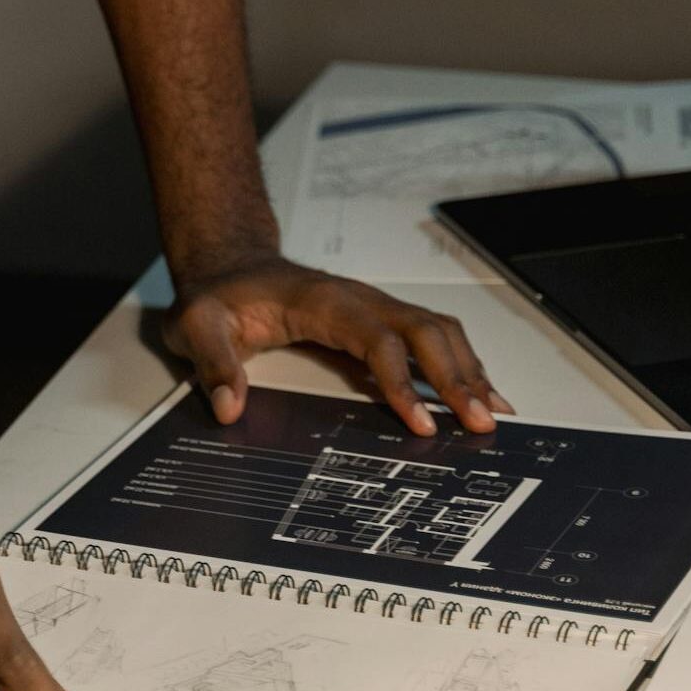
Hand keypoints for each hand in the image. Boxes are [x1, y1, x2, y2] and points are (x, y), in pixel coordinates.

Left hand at [162, 255, 510, 434]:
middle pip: (426, 331)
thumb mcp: (198, 324)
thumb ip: (212, 363)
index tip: (419, 423)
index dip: (402, 381)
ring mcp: (375, 309)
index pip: (379, 340)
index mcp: (326, 302)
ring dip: (469, 370)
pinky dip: (462, 363)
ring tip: (493, 414)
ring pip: (439, 331)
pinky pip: (431, 337)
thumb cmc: (218, 296)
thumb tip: (228, 407)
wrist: (228, 266)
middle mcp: (361, 301)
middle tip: (479, 424)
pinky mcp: (378, 321)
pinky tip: (479, 392)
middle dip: (458, 377)